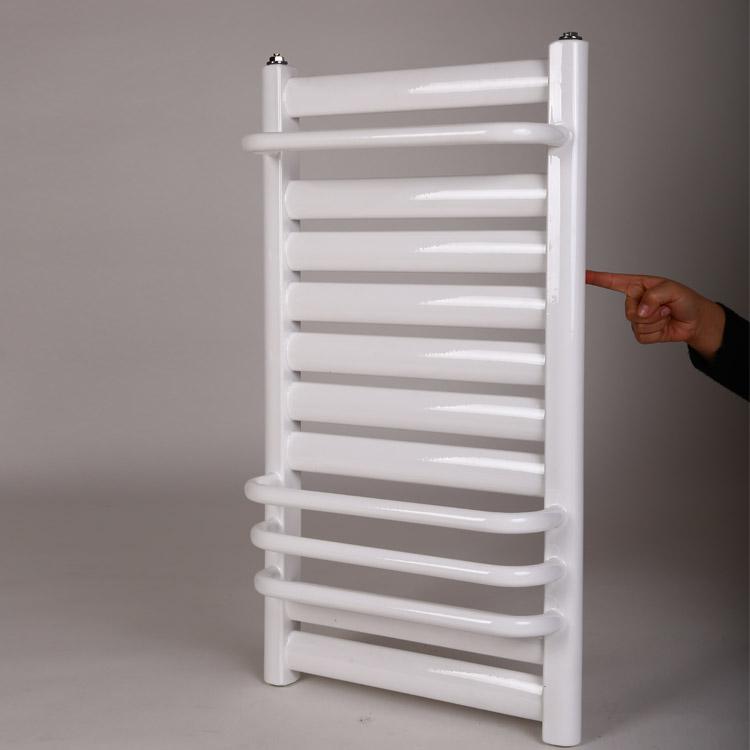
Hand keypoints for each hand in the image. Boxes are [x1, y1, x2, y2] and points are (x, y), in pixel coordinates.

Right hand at [585, 271, 725, 359]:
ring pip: (636, 324)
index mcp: (639, 285)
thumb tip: (641, 311)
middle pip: (628, 309)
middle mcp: (635, 301)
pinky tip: (664, 325)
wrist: (696, 321)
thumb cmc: (685, 300)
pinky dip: (656, 332)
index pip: (613, 282)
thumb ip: (654, 296)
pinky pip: (642, 336)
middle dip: (649, 310)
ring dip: (656, 321)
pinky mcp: (641, 332)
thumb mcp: (673, 290)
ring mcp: (637, 318)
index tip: (582, 276)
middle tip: (663, 306)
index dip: (597, 279)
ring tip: (666, 314)